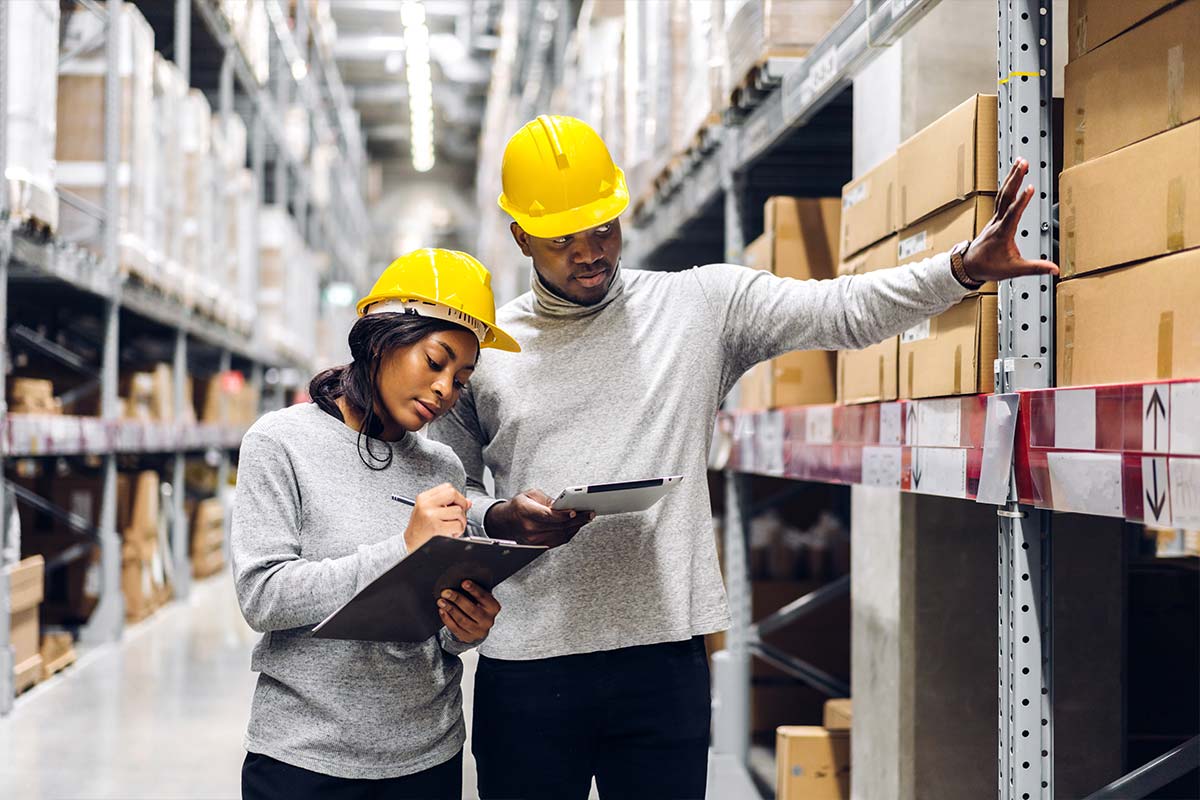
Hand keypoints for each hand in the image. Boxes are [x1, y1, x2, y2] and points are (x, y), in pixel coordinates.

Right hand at [403, 483, 470, 551]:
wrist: (408, 544)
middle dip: (461, 504)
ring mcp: (430, 515)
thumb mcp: (429, 511)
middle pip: (453, 494)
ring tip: (454, 526)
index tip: (458, 504)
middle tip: (459, 514)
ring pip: (458, 511)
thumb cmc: (420, 528)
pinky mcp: (435, 527)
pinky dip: (458, 531)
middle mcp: (426, 504)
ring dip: (461, 521)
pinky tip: (451, 533)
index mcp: (424, 498)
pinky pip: (457, 525)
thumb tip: (467, 502)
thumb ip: (447, 504)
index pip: (447, 487)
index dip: (457, 496)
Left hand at [438, 580, 500, 643]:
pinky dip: (447, 619)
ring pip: (462, 620)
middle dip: (457, 599)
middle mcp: (488, 620)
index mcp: (493, 607)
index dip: (474, 590)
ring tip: (441, 601)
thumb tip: (460, 579)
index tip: (464, 583)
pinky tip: (442, 611)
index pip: (483, 597)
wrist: (480, 627)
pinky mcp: (467, 637)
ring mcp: (478, 631)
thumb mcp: (482, 599)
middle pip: (471, 609)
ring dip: (450, 609)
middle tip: (446, 592)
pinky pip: (455, 628)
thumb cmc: (479, 607)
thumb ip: (475, 592)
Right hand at [484, 489, 593, 547]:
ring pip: (561, 535)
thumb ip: (547, 500)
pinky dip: (570, 533)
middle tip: (589, 513)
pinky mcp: (538, 546)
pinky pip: (559, 541)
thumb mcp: (530, 495)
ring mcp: (534, 539)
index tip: (575, 512)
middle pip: (558, 526)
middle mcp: (529, 528)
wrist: (505, 521)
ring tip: (586, 518)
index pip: (547, 516)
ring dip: (576, 527)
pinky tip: (576, 526)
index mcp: (525, 511)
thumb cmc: (518, 506)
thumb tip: (562, 505)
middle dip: (577, 520)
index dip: (563, 515)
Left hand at [961, 158, 1059, 282]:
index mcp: (1002, 233)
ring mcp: (994, 218)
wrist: (968, 266)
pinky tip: (1012, 176)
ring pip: (1003, 194)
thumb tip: (1054, 269)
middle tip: (1023, 163)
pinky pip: (1001, 198)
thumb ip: (1035, 268)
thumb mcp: (1013, 269)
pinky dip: (1008, 185)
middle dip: (1015, 179)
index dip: (1022, 201)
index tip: (1030, 188)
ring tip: (1020, 162)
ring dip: (1011, 177)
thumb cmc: (988, 266)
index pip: (1013, 213)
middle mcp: (997, 222)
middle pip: (1006, 196)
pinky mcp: (995, 217)